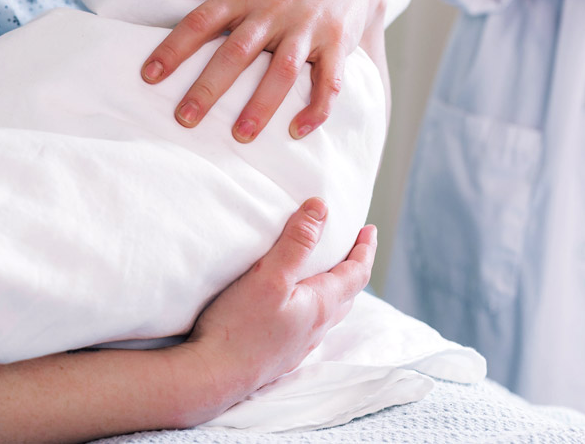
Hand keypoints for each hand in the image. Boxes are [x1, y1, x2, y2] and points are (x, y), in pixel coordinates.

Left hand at [137, 0, 383, 141]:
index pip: (202, 21)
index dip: (175, 48)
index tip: (149, 76)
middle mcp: (273, 11)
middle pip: (237, 52)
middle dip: (210, 87)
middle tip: (184, 119)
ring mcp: (307, 29)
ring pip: (282, 71)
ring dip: (262, 105)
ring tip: (239, 136)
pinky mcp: (337, 46)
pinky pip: (329, 81)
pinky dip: (317, 107)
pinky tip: (296, 131)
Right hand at [181, 198, 375, 395]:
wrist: (214, 375)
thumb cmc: (240, 327)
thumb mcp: (269, 275)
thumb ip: (296, 242)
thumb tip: (321, 208)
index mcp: (321, 304)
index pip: (356, 273)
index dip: (365, 249)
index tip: (370, 230)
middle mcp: (316, 326)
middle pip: (348, 293)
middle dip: (354, 268)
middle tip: (354, 248)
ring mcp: (299, 344)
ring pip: (329, 313)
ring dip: (336, 290)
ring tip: (328, 275)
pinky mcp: (281, 354)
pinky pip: (309, 326)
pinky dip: (314, 308)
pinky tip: (297, 309)